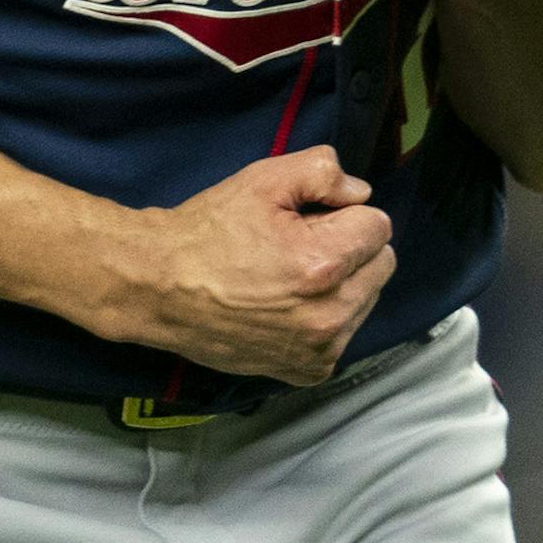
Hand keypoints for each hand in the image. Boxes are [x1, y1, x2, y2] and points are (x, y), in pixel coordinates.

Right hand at [116, 146, 395, 385]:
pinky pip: (345, 332)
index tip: (308, 218)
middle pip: (381, 264)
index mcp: (323, 263)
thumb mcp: (263, 179)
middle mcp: (329, 315)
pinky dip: (326, 316)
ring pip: (366, 299)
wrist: (161, 289)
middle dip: (351, 248)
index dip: (343, 213)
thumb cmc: (209, 231)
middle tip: (300, 243)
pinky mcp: (308, 370)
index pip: (378, 225)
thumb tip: (361, 194)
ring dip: (343, 283)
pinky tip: (288, 305)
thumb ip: (324, 172)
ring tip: (290, 276)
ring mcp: (320, 349)